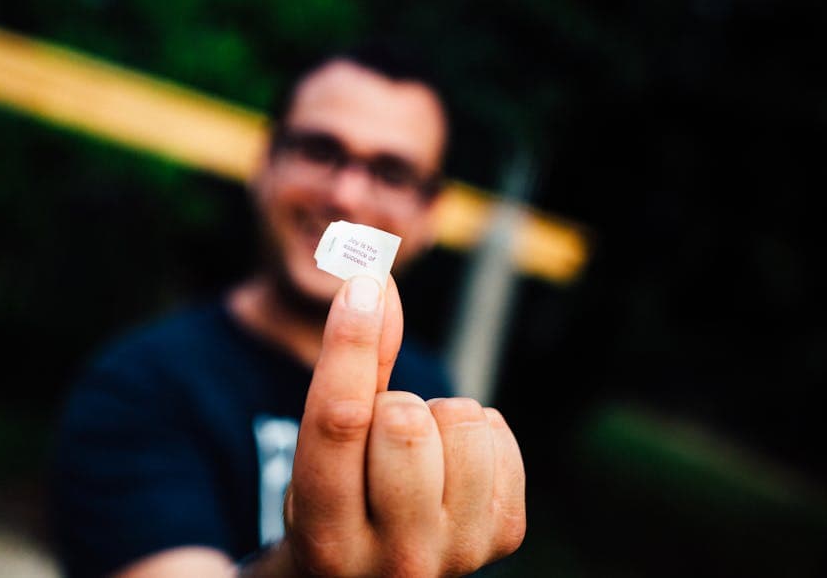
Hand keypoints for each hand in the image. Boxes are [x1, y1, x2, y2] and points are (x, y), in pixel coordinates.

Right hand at [279, 275, 525, 576]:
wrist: (378, 575)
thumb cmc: (341, 495)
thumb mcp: (326, 444)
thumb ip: (351, 365)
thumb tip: (373, 279)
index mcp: (325, 534)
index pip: (339, 423)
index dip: (351, 343)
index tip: (364, 283)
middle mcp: (392, 558)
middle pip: (407, 419)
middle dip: (397, 404)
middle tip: (385, 435)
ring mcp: (455, 555)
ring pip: (463, 422)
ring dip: (440, 418)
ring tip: (421, 453)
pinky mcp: (502, 538)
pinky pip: (498, 434)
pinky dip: (477, 433)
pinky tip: (453, 465)